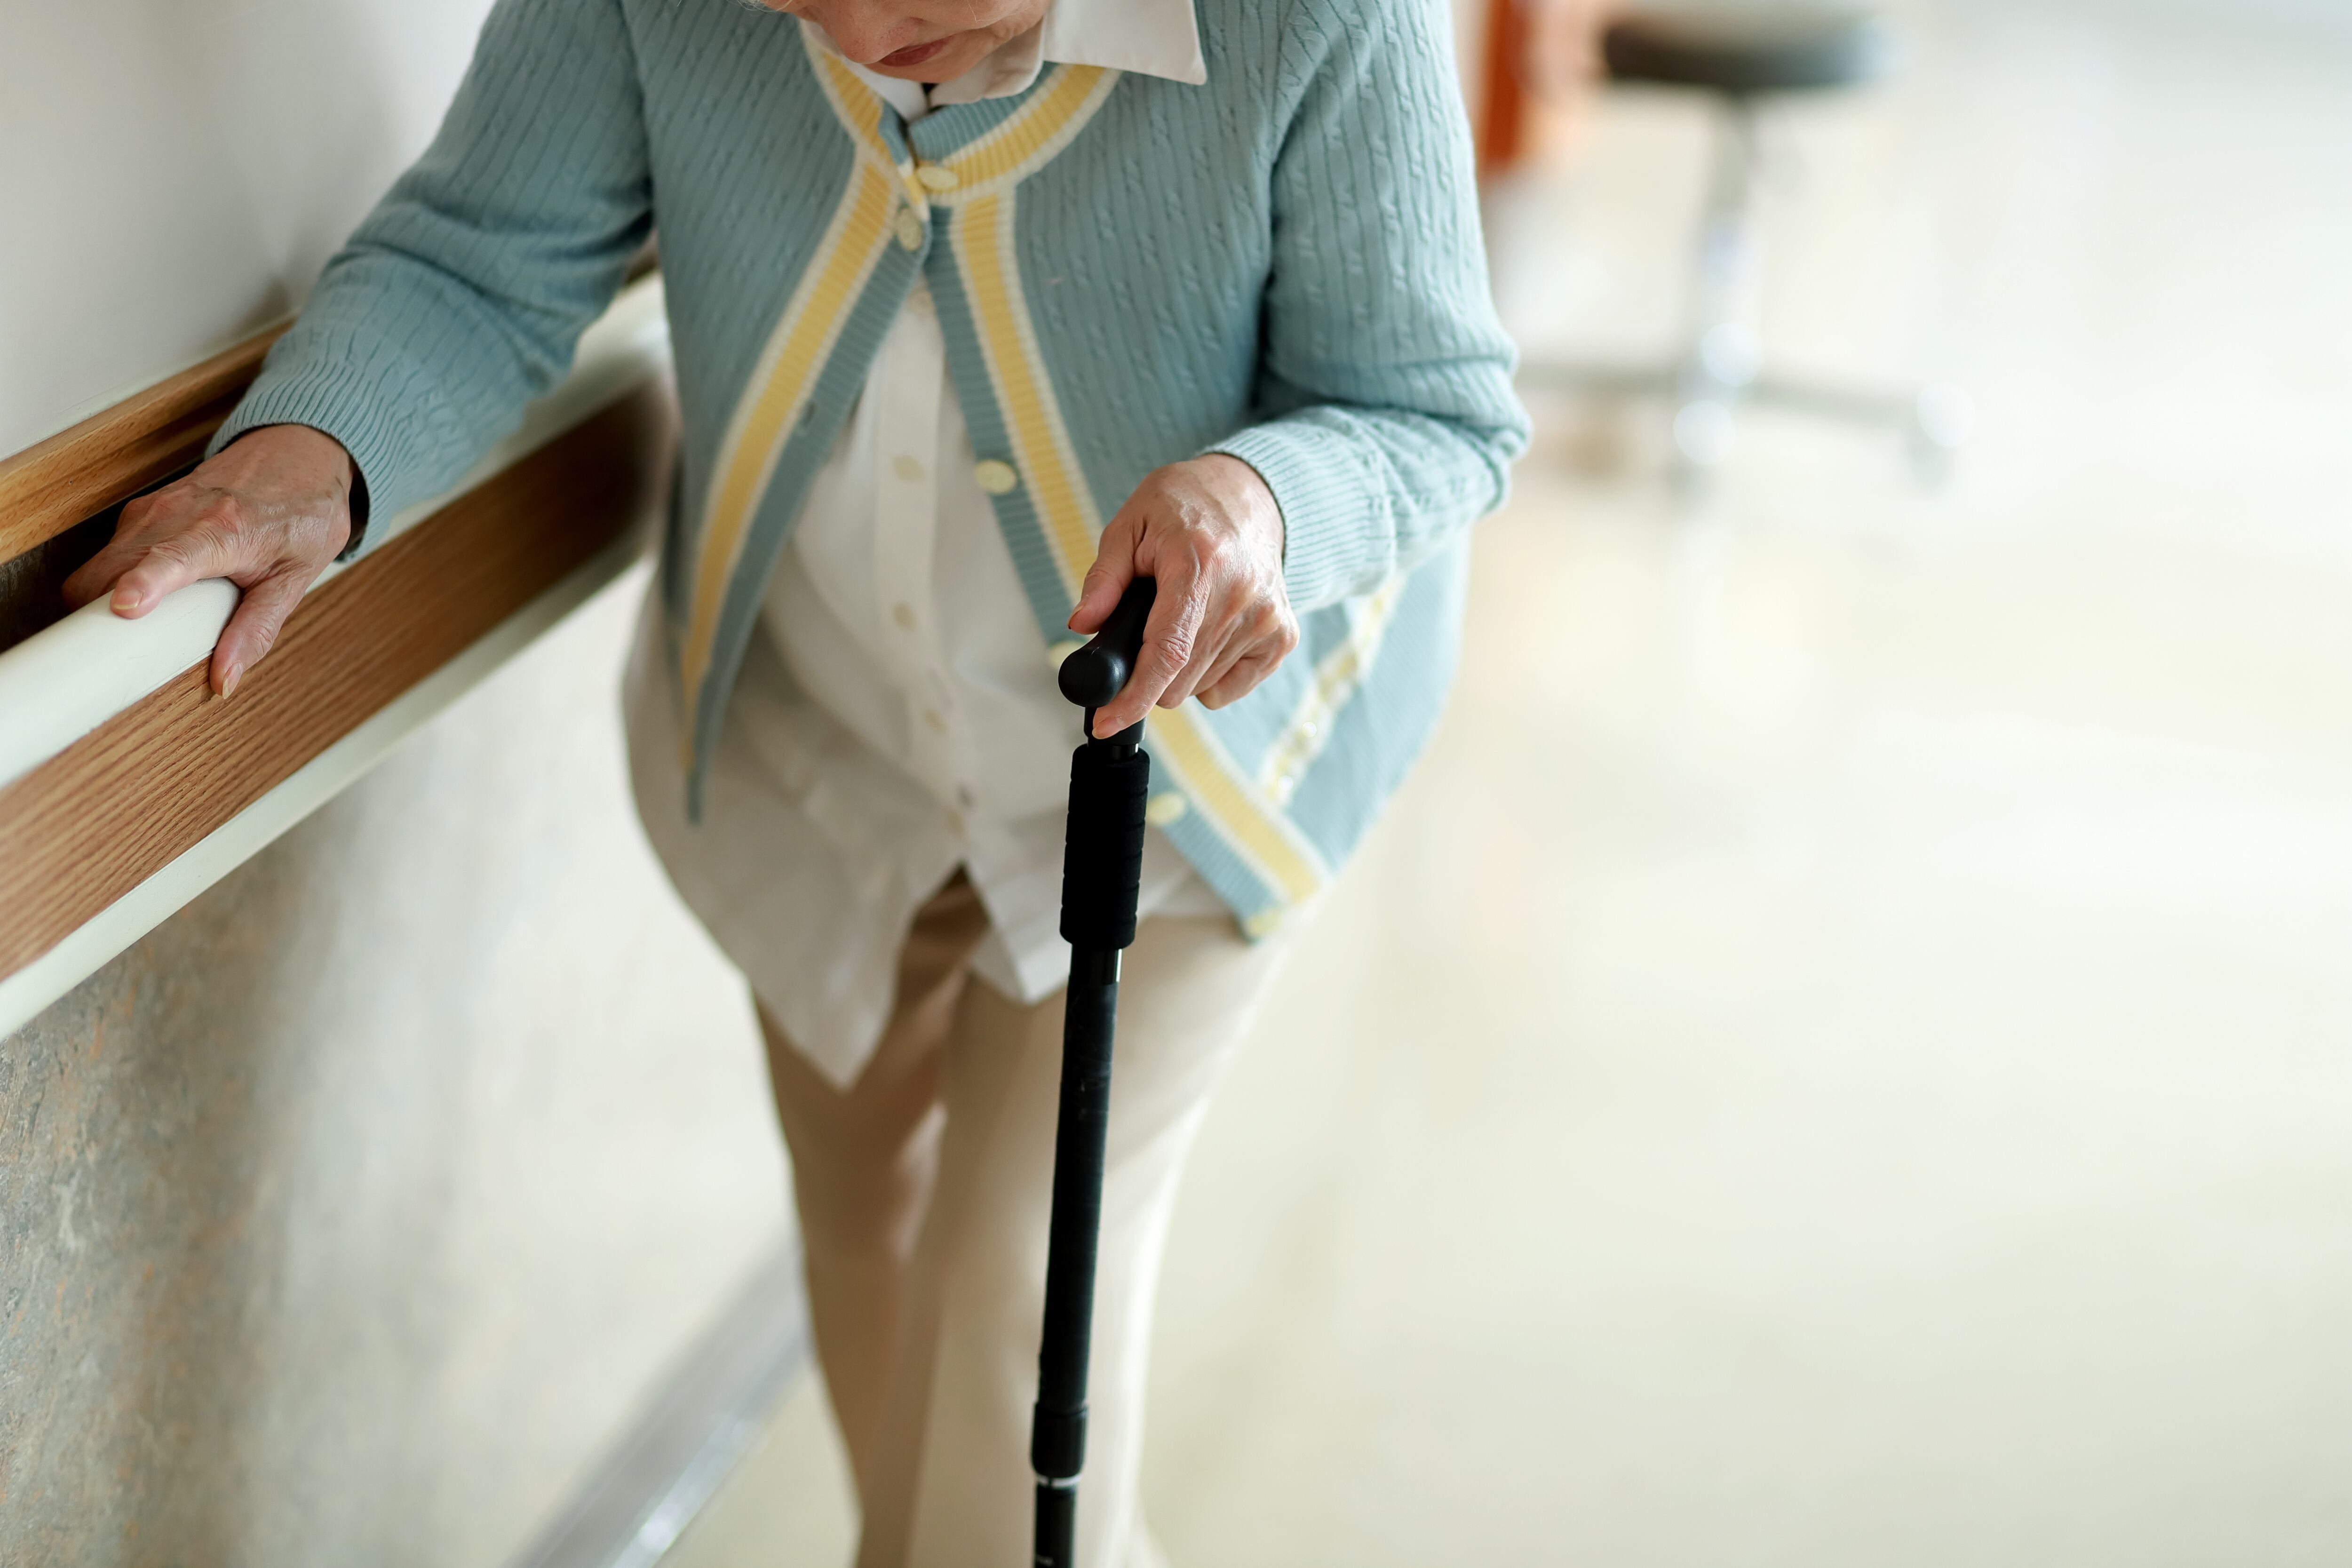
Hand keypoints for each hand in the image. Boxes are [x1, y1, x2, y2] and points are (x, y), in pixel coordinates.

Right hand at [63, 424, 355, 697]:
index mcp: (223, 530)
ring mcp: (152, 509)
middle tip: (124, 650)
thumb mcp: (294, 578)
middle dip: (101, 613)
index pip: (173, 558)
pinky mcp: (141, 510)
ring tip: (136, 625)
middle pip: (110, 570)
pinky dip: (114, 579)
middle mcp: (177, 514)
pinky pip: (109, 553)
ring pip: (99, 563)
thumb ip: (257, 629)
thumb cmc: (302, 515)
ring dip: (103, 598)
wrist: (298, 457)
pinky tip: (145, 592)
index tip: (124, 607)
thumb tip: (225, 678)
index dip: (144, 584)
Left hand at [1068, 454, 1298, 737]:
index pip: (1167, 650)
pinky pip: (1229, 687)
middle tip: (1143, 632)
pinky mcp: (1283, 635)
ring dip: (1179, 670)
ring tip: (1182, 618)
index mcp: (1199, 564)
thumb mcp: (1131, 524)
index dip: (1134, 695)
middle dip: (1148, 672)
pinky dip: (1209, 673)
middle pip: (1179, 680)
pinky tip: (1208, 633)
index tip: (1106, 723)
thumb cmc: (1184, 508)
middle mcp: (1240, 595)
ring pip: (1201, 688)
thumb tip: (1083, 625)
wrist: (1248, 495)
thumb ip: (1105, 578)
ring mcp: (1267, 618)